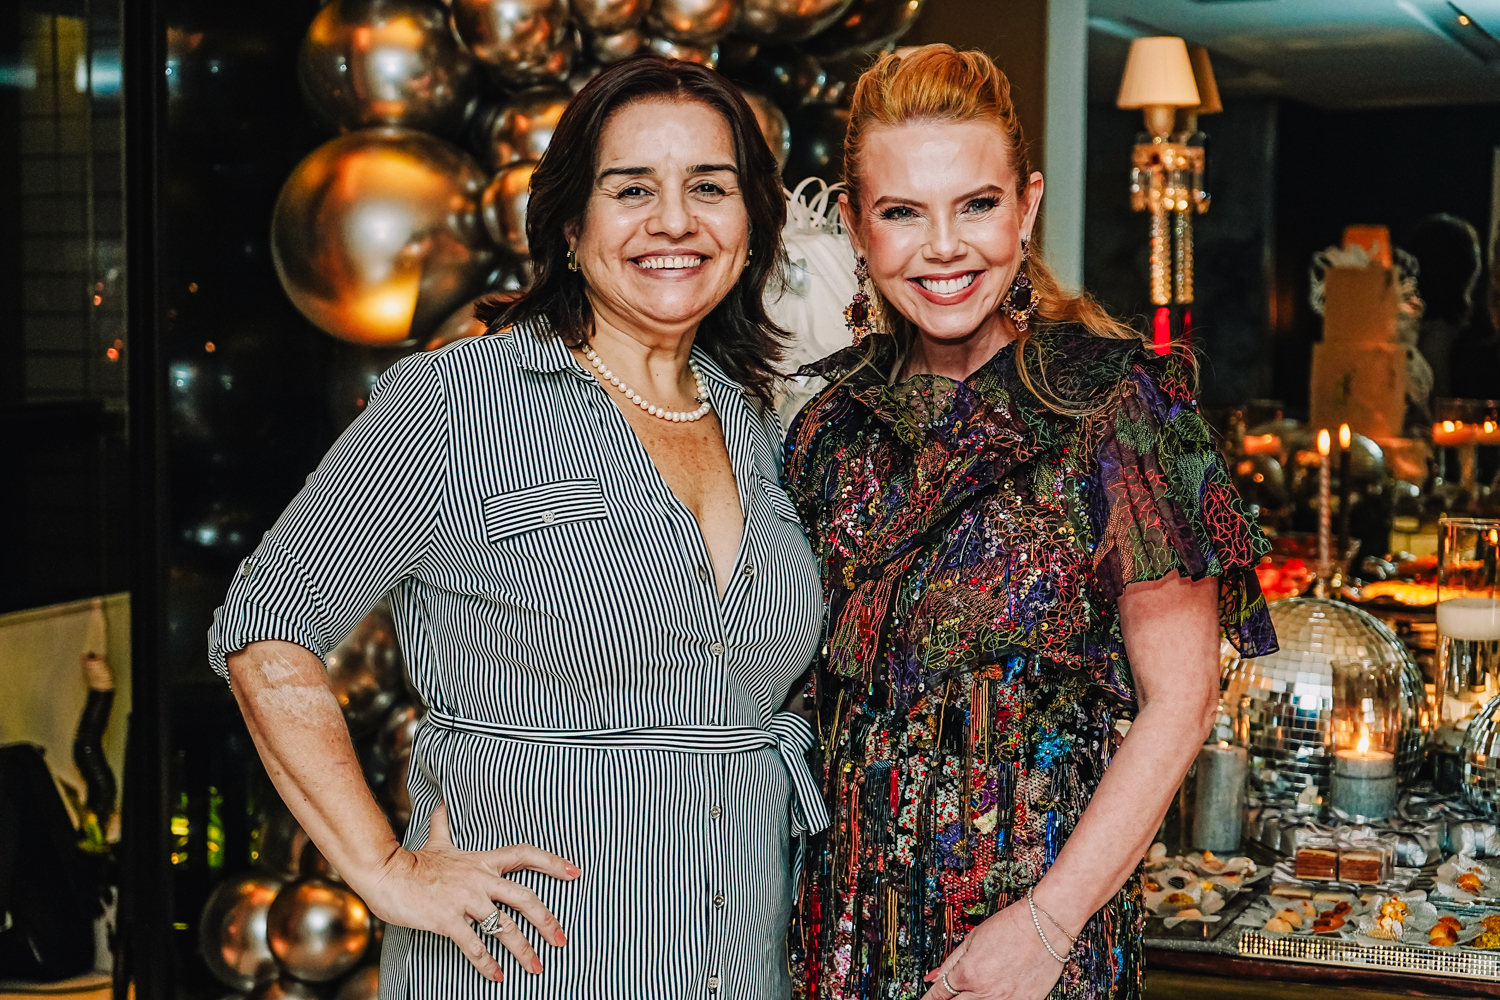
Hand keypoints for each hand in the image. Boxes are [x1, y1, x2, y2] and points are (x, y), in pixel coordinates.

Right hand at [358, 802, 580, 981]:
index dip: (552, 862)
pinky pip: (474, 945)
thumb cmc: (412, 861)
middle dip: (546, 920)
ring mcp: (465, 900)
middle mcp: (479, 880)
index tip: (575, 872)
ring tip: (536, 966)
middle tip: (561, 939)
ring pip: (503, 926)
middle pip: (524, 898)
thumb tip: (442, 802)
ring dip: (523, 949)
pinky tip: (498, 976)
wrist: (386, 873)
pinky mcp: (447, 920)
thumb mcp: (435, 841)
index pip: (525, 855)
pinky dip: (487, 963)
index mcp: (482, 861)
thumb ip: (444, 824)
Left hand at [920, 899, 1066, 999]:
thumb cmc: (1011, 927)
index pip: (940, 994)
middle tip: (946, 997)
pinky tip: (994, 993)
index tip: (927, 999)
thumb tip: (933, 977)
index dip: (930, 998)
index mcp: (969, 973)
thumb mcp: (972, 939)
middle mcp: (986, 991)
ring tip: (973, 990)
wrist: (1045, 926)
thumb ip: (950, 962)